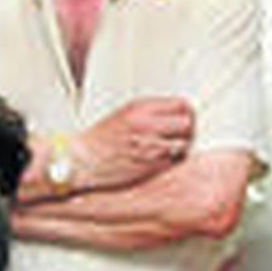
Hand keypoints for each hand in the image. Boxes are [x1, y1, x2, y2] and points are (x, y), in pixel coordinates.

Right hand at [73, 97, 195, 190]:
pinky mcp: (150, 166)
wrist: (83, 160)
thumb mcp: (125, 113)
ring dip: (181, 147)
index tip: (185, 118)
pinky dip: (172, 161)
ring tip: (170, 148)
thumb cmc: (101, 139)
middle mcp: (147, 125)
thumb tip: (177, 113)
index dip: (187, 112)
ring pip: (184, 143)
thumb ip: (151, 111)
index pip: (181, 104)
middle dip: (188, 129)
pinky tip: (161, 159)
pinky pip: (174, 161)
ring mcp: (150, 146)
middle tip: (182, 134)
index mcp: (140, 107)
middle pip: (188, 122)